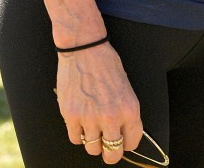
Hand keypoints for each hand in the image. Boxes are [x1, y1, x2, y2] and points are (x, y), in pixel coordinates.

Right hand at [56, 40, 142, 162]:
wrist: (84, 48)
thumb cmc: (106, 63)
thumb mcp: (125, 86)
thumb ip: (124, 112)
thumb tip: (122, 132)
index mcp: (129, 109)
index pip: (132, 142)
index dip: (127, 144)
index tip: (123, 141)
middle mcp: (111, 117)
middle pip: (112, 154)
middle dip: (110, 153)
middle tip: (107, 146)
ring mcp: (89, 118)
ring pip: (92, 149)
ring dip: (92, 141)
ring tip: (92, 127)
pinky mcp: (71, 115)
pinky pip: (75, 139)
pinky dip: (78, 133)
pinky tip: (80, 121)